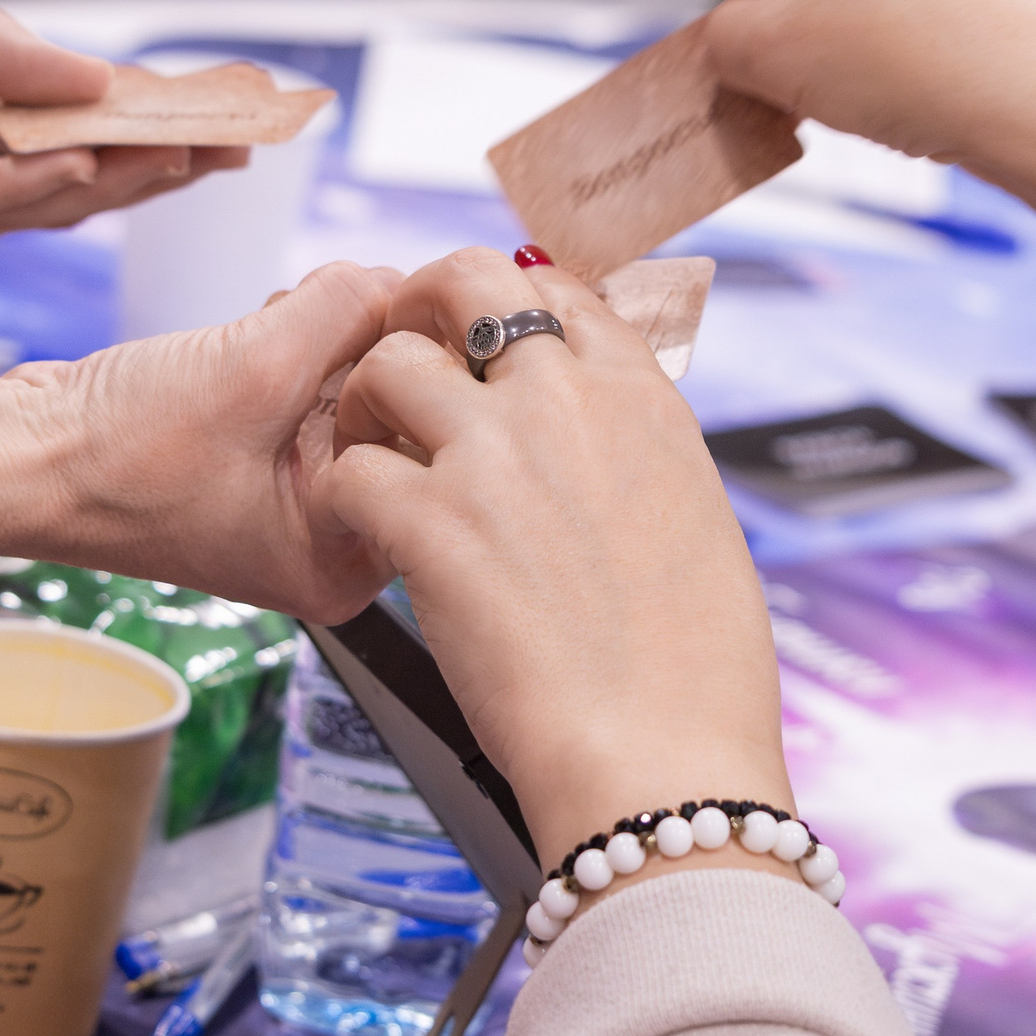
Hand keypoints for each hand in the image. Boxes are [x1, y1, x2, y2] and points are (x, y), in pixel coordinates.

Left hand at [0, 0, 243, 259]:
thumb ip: (21, 61)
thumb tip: (112, 90)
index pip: (64, 157)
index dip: (144, 146)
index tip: (223, 128)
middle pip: (60, 196)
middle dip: (151, 172)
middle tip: (234, 149)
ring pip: (23, 209)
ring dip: (112, 181)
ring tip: (188, 154)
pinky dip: (29, 185)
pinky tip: (89, 167)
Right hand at [14, 260, 401, 624]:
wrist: (23, 454)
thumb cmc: (120, 452)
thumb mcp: (257, 366)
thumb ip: (351, 308)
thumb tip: (401, 275)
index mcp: (346, 563)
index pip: (428, 444)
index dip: (390, 369)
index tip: (335, 345)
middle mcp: (331, 539)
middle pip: (397, 409)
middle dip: (346, 351)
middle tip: (280, 349)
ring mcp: (297, 495)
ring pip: (354, 380)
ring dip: (309, 338)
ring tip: (248, 350)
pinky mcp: (265, 451)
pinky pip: (311, 379)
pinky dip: (283, 344)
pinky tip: (239, 348)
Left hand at [313, 249, 792, 866]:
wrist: (664, 757)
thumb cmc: (694, 673)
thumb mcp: (695, 521)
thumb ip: (638, 456)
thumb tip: (607, 448)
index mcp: (640, 399)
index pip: (557, 289)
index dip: (503, 307)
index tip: (479, 346)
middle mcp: (566, 402)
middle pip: (466, 278)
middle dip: (420, 307)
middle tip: (403, 367)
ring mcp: (495, 455)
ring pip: (389, 361)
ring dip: (364, 402)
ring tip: (368, 456)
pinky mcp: (432, 523)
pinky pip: (349, 469)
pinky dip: (340, 498)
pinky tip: (362, 537)